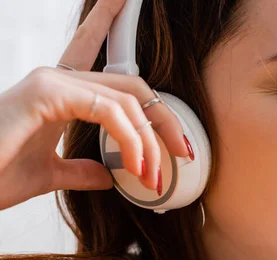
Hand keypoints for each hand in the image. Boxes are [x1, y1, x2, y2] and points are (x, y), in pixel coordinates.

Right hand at [0, 0, 189, 210]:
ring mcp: (51, 82)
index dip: (109, 23)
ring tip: (155, 176)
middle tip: (181, 150)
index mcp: (58, 93)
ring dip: (151, 142)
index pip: (93, 52)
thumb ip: (81, 169)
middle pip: (131, 84)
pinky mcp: (46, 94)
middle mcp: (57, 80)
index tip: (126, 1)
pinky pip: (110, 111)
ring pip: (128, 99)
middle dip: (164, 118)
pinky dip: (131, 140)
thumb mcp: (51, 174)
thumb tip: (108, 174)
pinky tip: (136, 165)